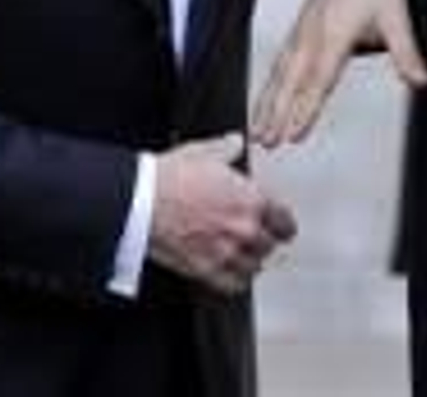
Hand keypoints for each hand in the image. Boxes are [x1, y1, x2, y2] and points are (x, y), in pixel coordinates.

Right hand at [148, 133, 295, 294]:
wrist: (142, 201)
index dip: (283, 223)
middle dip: (264, 240)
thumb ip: (228, 149)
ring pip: (254, 267)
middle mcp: (245, 229)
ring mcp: (227, 252)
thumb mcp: (205, 151)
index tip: (281, 225)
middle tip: (259, 238)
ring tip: (246, 256)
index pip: (284, 221)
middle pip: (269, 245)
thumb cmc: (171, 177)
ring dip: (251, 261)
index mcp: (252, 199)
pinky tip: (233, 274)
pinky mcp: (207, 271)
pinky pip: (233, 285)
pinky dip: (236, 281)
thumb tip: (236, 142)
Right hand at [251, 0, 426, 147]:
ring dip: (267, 104)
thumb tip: (422, 82)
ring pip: (280, 74)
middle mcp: (312, 34)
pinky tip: (263, 108)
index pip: (320, 77)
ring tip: (259, 133)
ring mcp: (301, 33)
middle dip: (278, 112)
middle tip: (268, 141)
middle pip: (292, 80)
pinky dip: (268, 89)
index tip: (295, 133)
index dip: (306, 107)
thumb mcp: (396, 14)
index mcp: (335, 31)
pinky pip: (279, 65)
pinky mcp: (297, 34)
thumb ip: (406, 51)